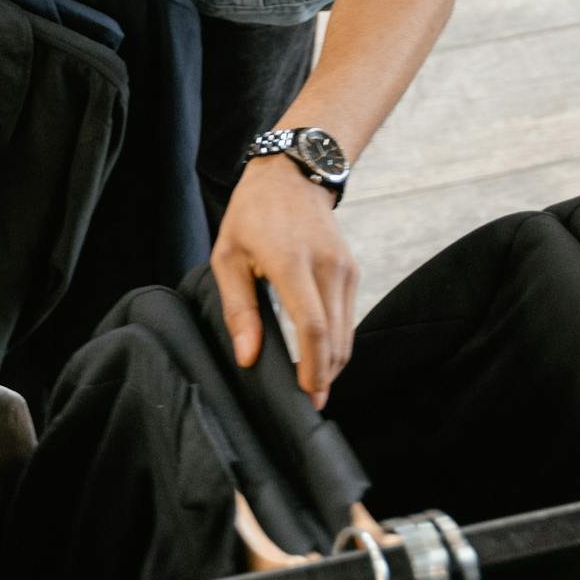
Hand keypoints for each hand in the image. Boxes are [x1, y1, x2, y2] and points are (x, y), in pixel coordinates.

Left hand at [210, 154, 357, 406]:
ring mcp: (345, 268)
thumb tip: (249, 356)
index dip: (312, 366)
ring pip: (347, 331)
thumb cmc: (252, 214)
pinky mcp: (351, 270)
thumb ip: (239, 308)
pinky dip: (337, 342)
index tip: (307, 396)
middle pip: (335, 336)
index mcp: (291, 262)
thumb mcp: (228, 255)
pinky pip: (348, 317)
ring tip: (314, 388)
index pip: (312, 325)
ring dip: (333, 363)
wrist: (293, 173)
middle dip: (325, 376)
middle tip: (309, 406)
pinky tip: (320, 357)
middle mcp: (326, 266)